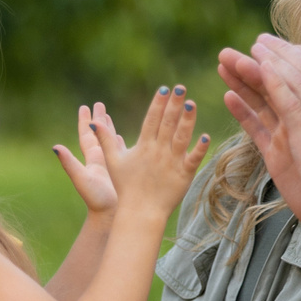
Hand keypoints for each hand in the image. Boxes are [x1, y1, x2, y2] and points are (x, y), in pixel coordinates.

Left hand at [51, 103, 119, 215]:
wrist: (111, 215)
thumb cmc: (96, 199)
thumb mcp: (81, 178)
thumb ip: (69, 163)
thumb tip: (55, 147)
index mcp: (91, 159)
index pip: (87, 135)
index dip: (85, 121)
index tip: (84, 106)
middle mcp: (100, 159)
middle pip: (98, 134)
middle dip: (98, 119)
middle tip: (98, 104)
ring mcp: (111, 165)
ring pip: (108, 141)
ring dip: (108, 128)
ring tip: (108, 116)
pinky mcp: (122, 170)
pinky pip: (120, 152)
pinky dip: (119, 142)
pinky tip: (120, 136)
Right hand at [104, 86, 210, 218]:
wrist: (140, 213)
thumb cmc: (126, 187)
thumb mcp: (113, 162)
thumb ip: (106, 140)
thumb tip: (93, 123)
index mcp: (144, 146)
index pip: (152, 120)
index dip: (158, 103)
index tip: (165, 88)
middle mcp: (158, 152)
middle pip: (168, 123)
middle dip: (174, 104)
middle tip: (181, 88)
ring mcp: (172, 163)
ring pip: (182, 137)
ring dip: (187, 120)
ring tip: (192, 103)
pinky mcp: (184, 175)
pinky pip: (193, 159)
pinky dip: (200, 149)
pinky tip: (206, 136)